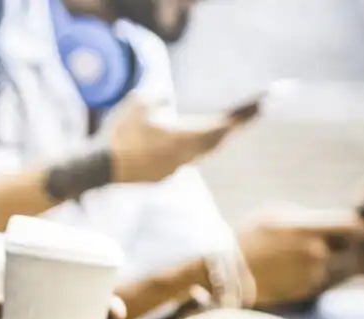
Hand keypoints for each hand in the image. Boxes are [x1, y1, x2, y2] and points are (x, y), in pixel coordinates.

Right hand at [107, 95, 249, 184]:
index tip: (263, 104)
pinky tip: (186, 144)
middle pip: (217, 140)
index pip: (223, 124)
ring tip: (226, 127)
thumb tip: (167, 96)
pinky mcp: (163, 177)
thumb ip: (159, 95)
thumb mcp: (139, 102)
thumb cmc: (121, 132)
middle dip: (234, 126)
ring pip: (201, 152)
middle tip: (251, 114)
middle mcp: (185, 155)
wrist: (100, 166)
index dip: (245, 114)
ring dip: (213, 138)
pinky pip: (183, 161)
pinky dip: (190, 150)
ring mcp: (174, 169)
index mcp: (184, 135)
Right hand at [239, 205, 363, 306]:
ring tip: (304, 255)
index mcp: (307, 229)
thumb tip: (332, 222)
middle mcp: (315, 254)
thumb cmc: (249, 238)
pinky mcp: (306, 293)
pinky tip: (297, 269)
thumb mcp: (276, 214)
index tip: (353, 224)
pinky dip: (319, 274)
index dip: (358, 224)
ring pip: (339, 265)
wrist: (227, 274)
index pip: (355, 225)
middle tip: (331, 240)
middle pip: (350, 247)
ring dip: (332, 260)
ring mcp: (311, 276)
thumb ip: (309, 217)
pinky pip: (325, 280)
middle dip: (345, 243)